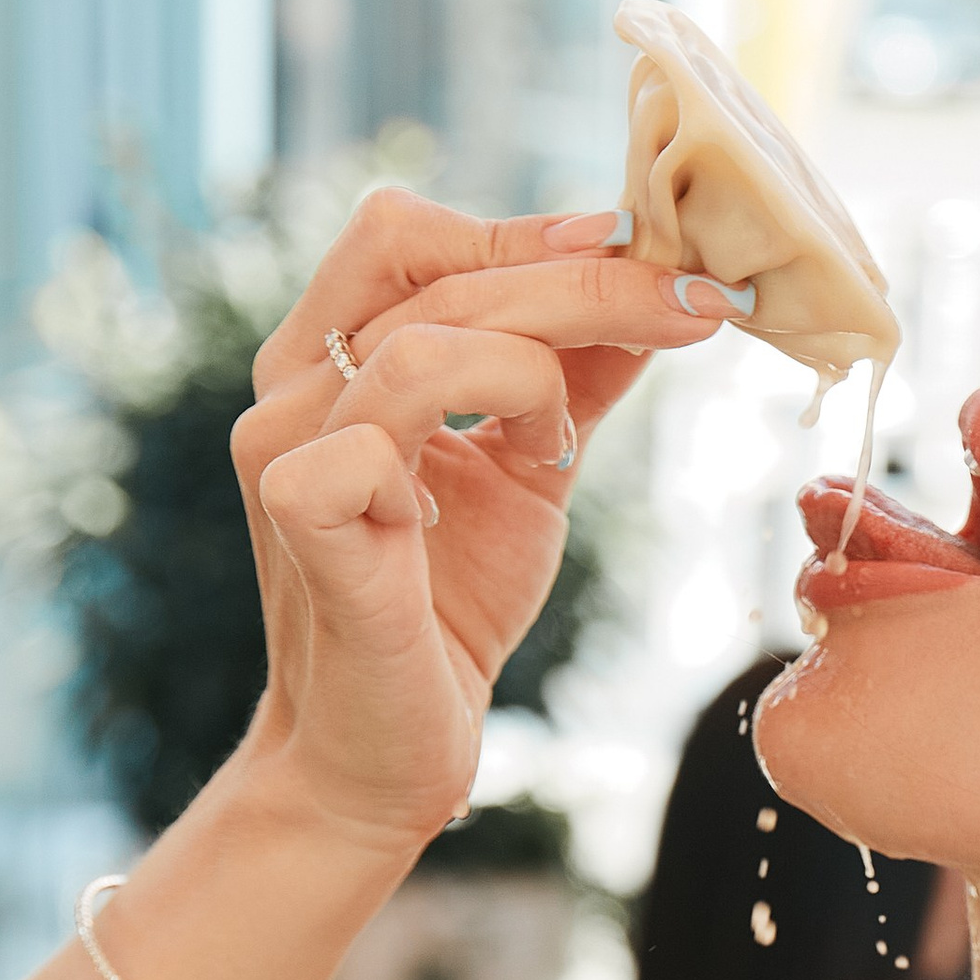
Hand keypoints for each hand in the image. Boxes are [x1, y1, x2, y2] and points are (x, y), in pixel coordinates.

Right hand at [229, 190, 739, 857]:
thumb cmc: (449, 606)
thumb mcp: (530, 470)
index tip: (653, 253)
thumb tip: (662, 291)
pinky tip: (494, 495)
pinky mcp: (296, 520)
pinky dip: (461, 448)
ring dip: (529, 374)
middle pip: (429, 270)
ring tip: (562, 444)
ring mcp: (284, 448)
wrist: (396, 750)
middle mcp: (291, 385)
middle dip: (583, 284)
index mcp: (332, 355)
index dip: (528, 229)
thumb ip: (575, 378)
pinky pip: (372, 444)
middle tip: (695, 305)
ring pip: (417, 348)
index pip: (408, 233)